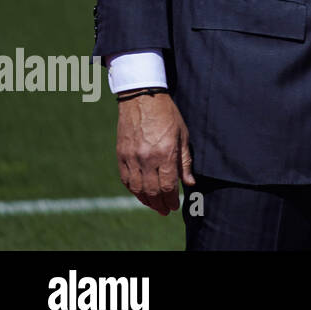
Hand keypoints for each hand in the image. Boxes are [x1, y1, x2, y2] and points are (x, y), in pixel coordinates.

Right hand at [116, 92, 194, 215]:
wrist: (142, 98)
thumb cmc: (167, 115)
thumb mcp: (183, 135)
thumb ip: (185, 161)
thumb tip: (190, 183)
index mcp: (165, 153)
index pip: (168, 185)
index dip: (171, 200)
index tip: (175, 207)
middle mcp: (147, 158)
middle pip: (152, 191)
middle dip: (160, 204)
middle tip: (165, 211)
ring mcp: (131, 157)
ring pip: (137, 188)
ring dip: (146, 201)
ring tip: (154, 206)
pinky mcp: (121, 155)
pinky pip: (126, 179)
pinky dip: (133, 190)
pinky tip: (140, 194)